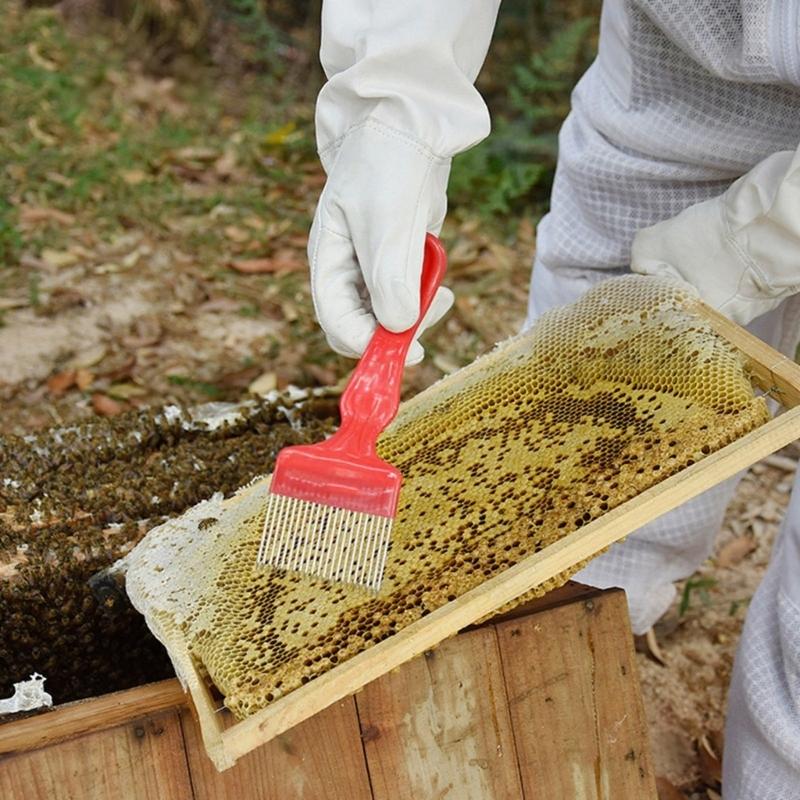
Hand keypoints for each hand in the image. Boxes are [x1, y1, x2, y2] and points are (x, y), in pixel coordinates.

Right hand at [308, 120, 454, 364]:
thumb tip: (398, 328)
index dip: (369, 346)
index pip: (338, 323)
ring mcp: (370, 267)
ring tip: (443, 292)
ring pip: (389, 316)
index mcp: (326, 262)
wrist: (410, 124)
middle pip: (363, 327)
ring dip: (417, 313)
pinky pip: (408, 296)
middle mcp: (345, 271)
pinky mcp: (396, 261)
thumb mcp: (386, 221)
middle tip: (433, 317)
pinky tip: (440, 281)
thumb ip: (390, 277)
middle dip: (397, 333)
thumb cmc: (387, 166)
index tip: (409, 353)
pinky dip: (425, 296)